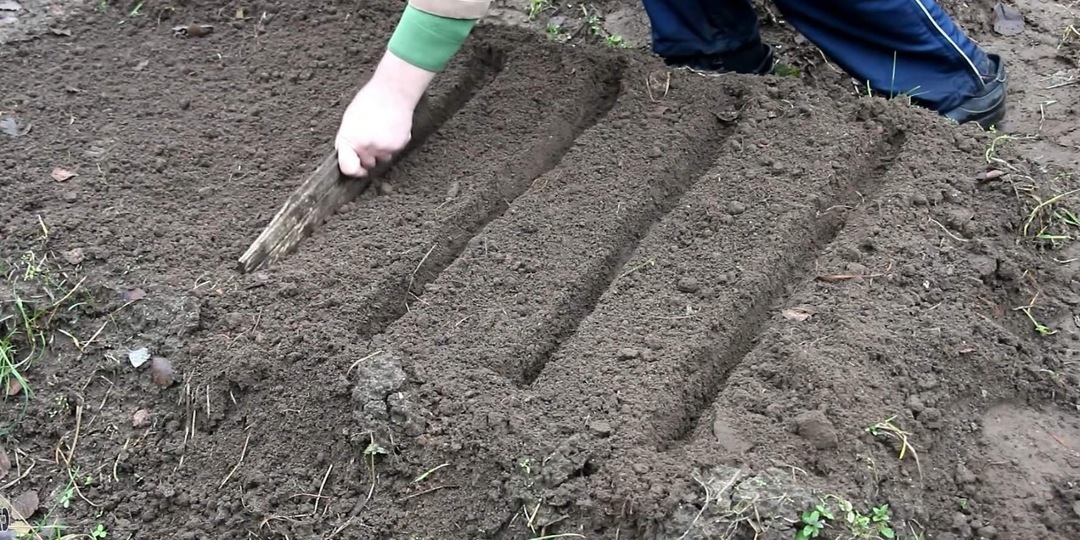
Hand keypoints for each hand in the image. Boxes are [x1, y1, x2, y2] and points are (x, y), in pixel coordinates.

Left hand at [335, 51, 434, 176]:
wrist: (392, 93)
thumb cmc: (369, 102)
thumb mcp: (349, 121)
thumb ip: (347, 142)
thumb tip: (349, 158)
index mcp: (349, 140)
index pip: (348, 168)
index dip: (353, 171)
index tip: (357, 170)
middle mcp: (366, 147)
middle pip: (368, 165)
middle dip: (368, 157)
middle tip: (371, 139)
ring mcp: (383, 148)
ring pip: (382, 160)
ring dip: (382, 152)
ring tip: (382, 132)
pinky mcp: (398, 146)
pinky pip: (394, 152)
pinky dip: (393, 144)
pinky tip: (391, 130)